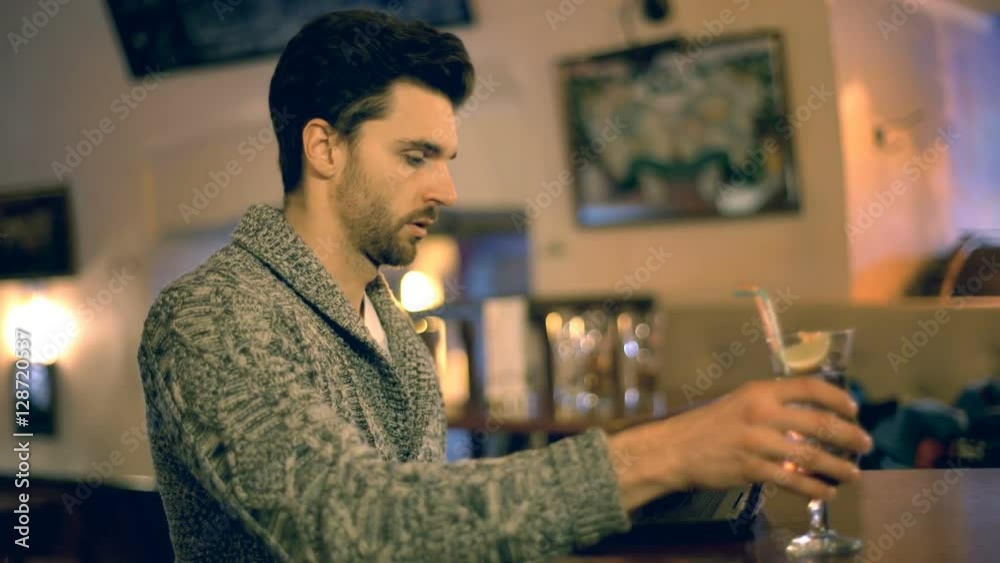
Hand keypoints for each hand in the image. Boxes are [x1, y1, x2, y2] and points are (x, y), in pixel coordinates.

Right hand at [608, 378, 873, 510]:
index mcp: (759, 391)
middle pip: (819, 422)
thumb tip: (811, 416)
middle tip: (864, 444)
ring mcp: (757, 443)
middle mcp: (761, 413)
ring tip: (853, 473)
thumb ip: (772, 406)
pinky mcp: (751, 469)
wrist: (675, 448)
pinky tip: (825, 491)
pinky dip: (814, 488)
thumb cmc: (708, 425)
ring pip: (811, 455)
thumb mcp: (739, 402)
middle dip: (849, 436)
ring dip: (839, 466)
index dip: (837, 398)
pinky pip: (792, 480)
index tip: (854, 409)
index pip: (809, 387)